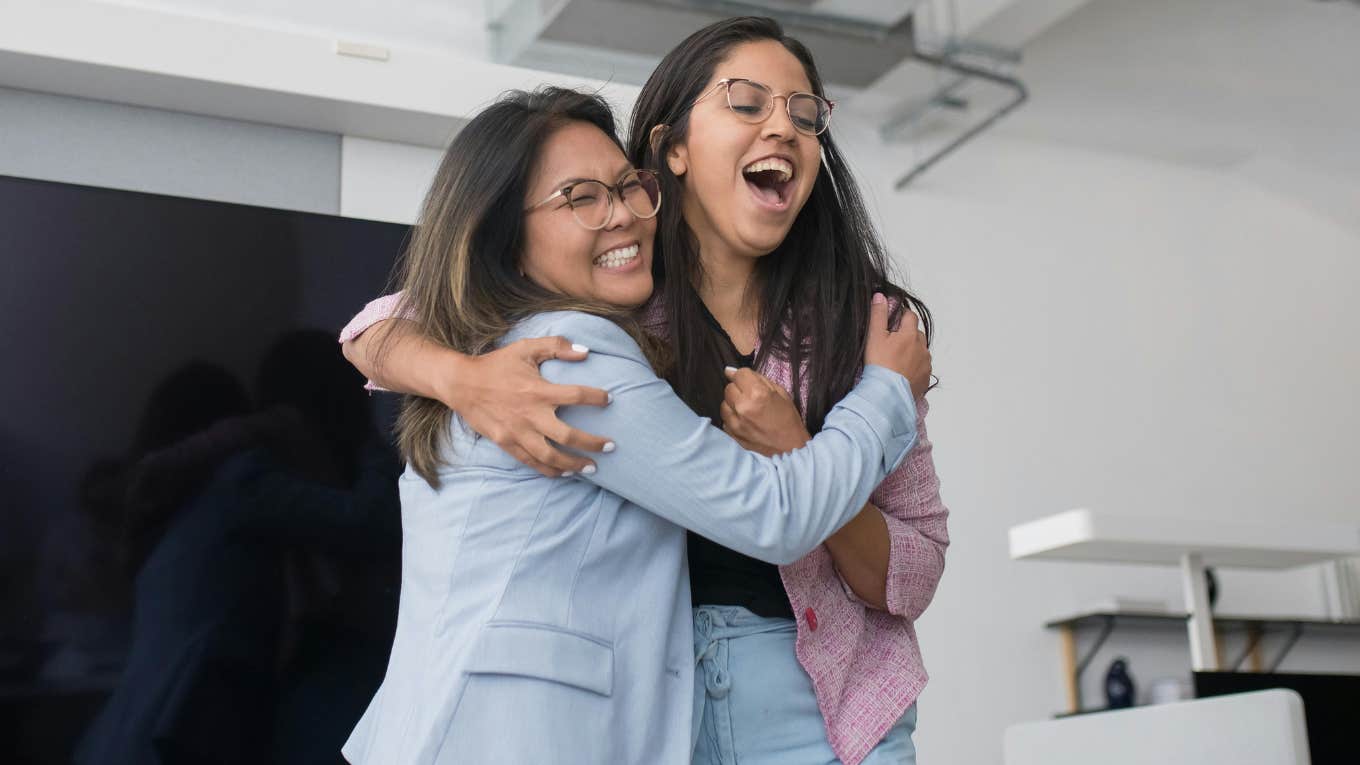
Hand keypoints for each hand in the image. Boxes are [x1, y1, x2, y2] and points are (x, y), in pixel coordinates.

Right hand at [442, 337, 612, 476]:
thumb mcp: (525, 348)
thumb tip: (586, 351)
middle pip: (568, 436)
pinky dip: (549, 470)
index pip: (575, 396)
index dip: (596, 398)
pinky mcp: (507, 443)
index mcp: (538, 391)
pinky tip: (564, 473)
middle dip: (593, 443)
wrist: (461, 383)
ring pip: (551, 456)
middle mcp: (530, 415)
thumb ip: (556, 345)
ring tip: (592, 468)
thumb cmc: (497, 364)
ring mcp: (518, 433)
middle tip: (611, 446)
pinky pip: (531, 462)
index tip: (609, 399)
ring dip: (574, 464)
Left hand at [720, 367, 810, 456]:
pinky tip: (745, 421)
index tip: (750, 382)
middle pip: (729, 387)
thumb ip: (757, 379)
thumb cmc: (789, 420)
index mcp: (757, 393)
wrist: (790, 449)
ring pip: (724, 403)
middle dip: (739, 389)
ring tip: (747, 410)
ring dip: (733, 403)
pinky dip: (732, 418)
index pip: (739, 374)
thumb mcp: (781, 393)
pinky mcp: (731, 434)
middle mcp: (742, 406)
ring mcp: (734, 422)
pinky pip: (725, 419)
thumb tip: (731, 371)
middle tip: (752, 397)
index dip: (745, 376)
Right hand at [864, 293, 931, 399]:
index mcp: (910, 334)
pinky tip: (902, 373)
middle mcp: (922, 347)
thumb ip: (878, 315)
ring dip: (912, 351)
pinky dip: (914, 367)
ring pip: (920, 351)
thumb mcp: (874, 337)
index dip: (901, 316)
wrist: (886, 395)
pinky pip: (922, 368)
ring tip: (896, 360)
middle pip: (916, 334)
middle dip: (907, 335)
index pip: (910, 316)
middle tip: (891, 343)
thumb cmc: (879, 365)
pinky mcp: (926, 379)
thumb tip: (880, 296)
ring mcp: (925, 364)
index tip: (892, 322)